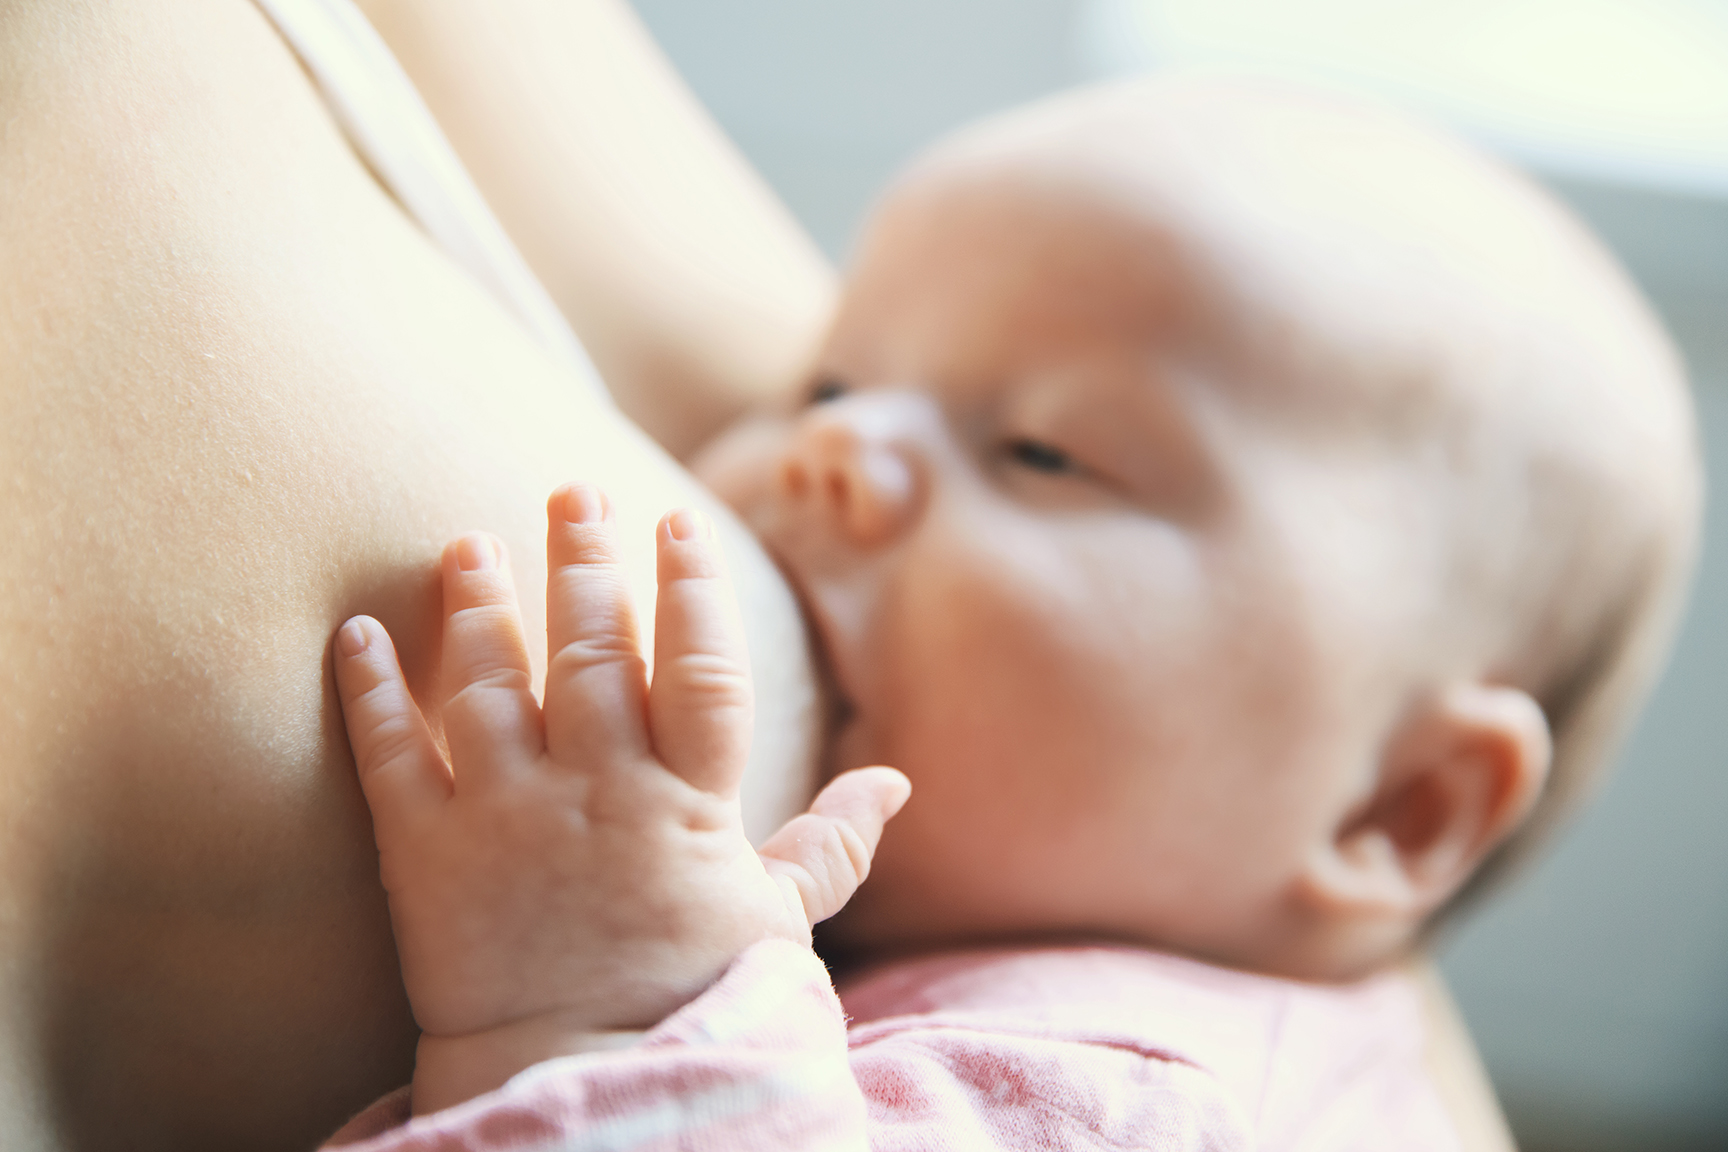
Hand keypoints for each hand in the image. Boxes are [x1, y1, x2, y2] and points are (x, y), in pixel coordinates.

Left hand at [333, 484, 908, 1112]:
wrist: (572, 1083)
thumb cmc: (686, 1002)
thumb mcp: (775, 923)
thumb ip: (832, 844)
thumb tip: (896, 781)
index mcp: (686, 803)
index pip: (700, 667)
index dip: (691, 588)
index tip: (675, 524)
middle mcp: (596, 791)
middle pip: (591, 648)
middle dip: (584, 560)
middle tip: (575, 491)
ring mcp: (504, 817)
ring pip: (486, 681)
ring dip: (475, 603)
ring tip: (467, 544)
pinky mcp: (423, 855)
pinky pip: (386, 756)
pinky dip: (366, 690)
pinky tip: (357, 632)